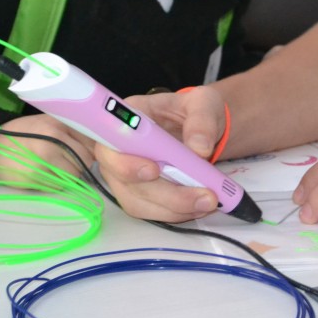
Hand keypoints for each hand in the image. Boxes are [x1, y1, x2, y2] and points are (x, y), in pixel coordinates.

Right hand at [0, 113, 95, 180]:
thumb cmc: (18, 134)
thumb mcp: (44, 121)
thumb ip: (68, 129)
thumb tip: (94, 140)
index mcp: (57, 125)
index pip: (90, 141)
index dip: (91, 147)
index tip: (87, 150)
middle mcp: (53, 141)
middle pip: (86, 160)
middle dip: (82, 162)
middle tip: (70, 161)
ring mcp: (45, 161)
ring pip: (75, 175)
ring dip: (70, 175)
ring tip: (56, 168)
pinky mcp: (36, 179)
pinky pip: (59, 186)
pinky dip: (57, 184)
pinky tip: (46, 175)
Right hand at [95, 86, 226, 221]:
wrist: (204, 128)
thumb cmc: (196, 110)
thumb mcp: (205, 104)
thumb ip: (202, 122)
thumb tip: (199, 149)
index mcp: (128, 118)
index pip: (110, 142)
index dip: (124, 161)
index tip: (153, 171)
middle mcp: (119, 148)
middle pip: (124, 179)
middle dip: (165, 193)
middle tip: (204, 196)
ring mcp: (126, 174)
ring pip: (136, 201)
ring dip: (173, 207)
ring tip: (208, 202)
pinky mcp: (139, 192)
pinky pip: (150, 210)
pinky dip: (176, 212)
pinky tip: (200, 206)